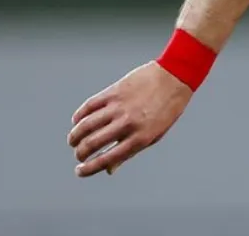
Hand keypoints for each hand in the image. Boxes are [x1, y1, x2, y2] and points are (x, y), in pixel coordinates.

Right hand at [68, 61, 192, 176]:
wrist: (176, 77)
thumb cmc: (168, 108)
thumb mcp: (155, 134)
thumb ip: (130, 151)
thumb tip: (109, 169)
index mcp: (140, 138)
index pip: (107, 159)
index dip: (89, 168)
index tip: (79, 171)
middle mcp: (128, 123)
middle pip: (92, 143)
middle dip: (80, 153)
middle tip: (78, 155)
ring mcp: (119, 107)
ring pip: (86, 125)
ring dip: (75, 136)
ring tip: (73, 141)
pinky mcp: (114, 92)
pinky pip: (89, 106)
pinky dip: (79, 116)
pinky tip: (77, 122)